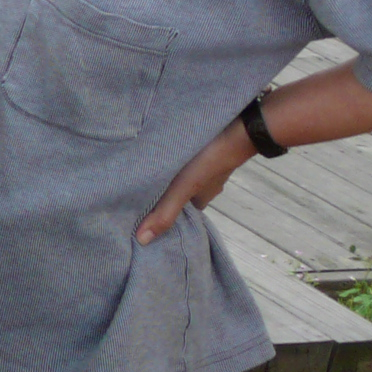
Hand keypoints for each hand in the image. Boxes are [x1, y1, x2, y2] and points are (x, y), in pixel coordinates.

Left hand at [137, 120, 254, 245]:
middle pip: (180, 194)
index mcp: (202, 200)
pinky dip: (175, 159)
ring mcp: (209, 167)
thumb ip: (165, 213)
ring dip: (167, 175)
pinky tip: (160, 152)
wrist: (237, 129)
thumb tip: (143, 241)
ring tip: (141, 171)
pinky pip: (187, 159)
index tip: (137, 209)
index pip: (179, 213)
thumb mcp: (184, 190)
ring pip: (183, 176)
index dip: (160, 212)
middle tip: (134, 188)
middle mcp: (207, 186)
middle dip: (161, 192)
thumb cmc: (208, 163)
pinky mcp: (206, 149)